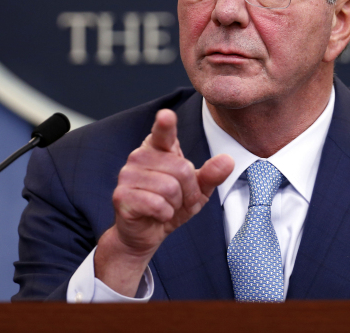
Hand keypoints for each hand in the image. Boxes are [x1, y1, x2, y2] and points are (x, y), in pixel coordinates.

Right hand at [94, 109, 233, 294]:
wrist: (145, 233)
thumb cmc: (170, 205)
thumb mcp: (197, 190)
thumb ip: (211, 175)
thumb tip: (227, 161)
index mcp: (158, 147)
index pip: (164, 132)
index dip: (165, 124)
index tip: (166, 116)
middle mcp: (140, 155)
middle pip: (182, 169)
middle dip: (189, 191)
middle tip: (179, 200)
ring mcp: (127, 174)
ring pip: (170, 188)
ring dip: (176, 205)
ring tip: (166, 207)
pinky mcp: (121, 196)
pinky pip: (157, 204)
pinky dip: (164, 214)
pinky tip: (157, 215)